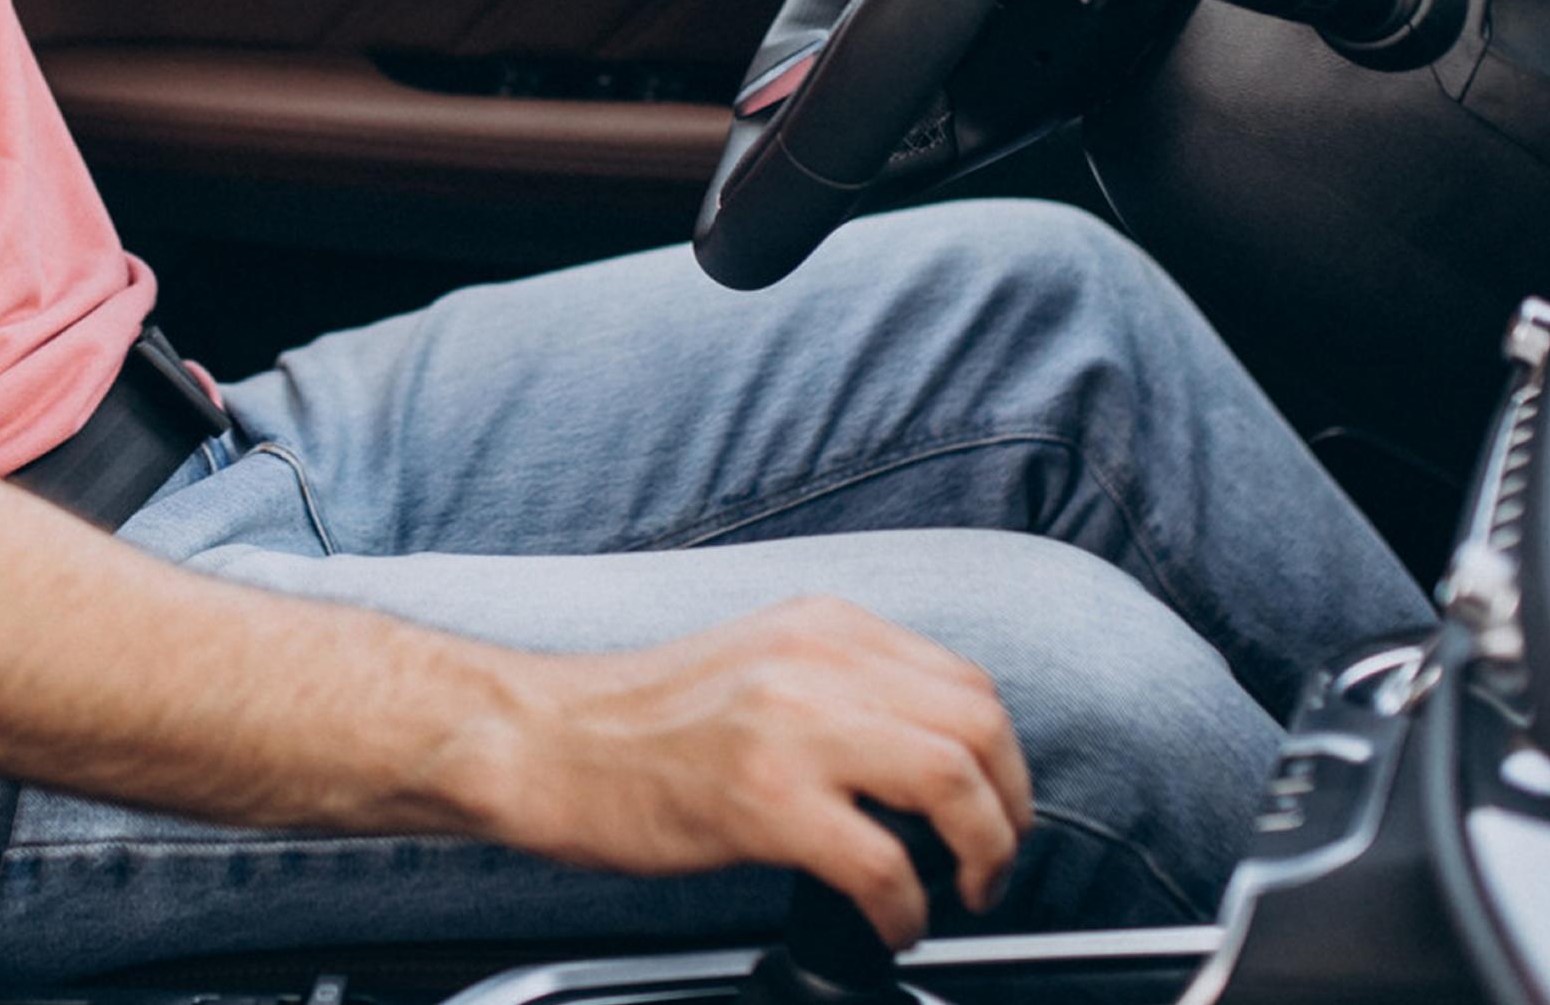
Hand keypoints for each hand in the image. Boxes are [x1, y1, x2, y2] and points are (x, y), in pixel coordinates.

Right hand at [473, 596, 1033, 946]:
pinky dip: (906, 908)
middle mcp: (816, 660)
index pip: (966, 682)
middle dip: (1010, 809)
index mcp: (822, 626)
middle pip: (978, 726)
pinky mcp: (762, 800)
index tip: (995, 809)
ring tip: (959, 892)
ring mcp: (789, 727)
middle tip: (992, 862)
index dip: (1002, 760)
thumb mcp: (758, 666)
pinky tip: (889, 923)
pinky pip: (883, 863)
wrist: (540, 742)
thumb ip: (839, 687)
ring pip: (952, 781)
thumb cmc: (635, 723)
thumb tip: (924, 753)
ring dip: (981, 852)